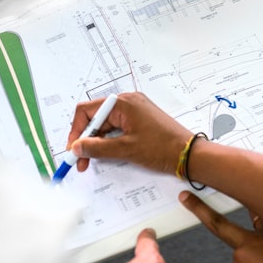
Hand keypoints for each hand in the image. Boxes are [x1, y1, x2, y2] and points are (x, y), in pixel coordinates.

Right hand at [67, 92, 190, 174]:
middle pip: (95, 117)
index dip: (76, 131)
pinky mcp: (139, 120)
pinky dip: (109, 140)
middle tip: (81, 160)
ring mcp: (135, 110)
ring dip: (97, 142)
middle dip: (86, 139)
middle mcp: (128, 102)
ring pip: (106, 124)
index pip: (87, 111)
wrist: (188, 154)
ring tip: (93, 160)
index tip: (73, 149)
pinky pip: (117, 127)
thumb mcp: (125, 149)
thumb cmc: (163, 148)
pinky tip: (107, 154)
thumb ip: (97, 148)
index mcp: (123, 103)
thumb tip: (77, 147)